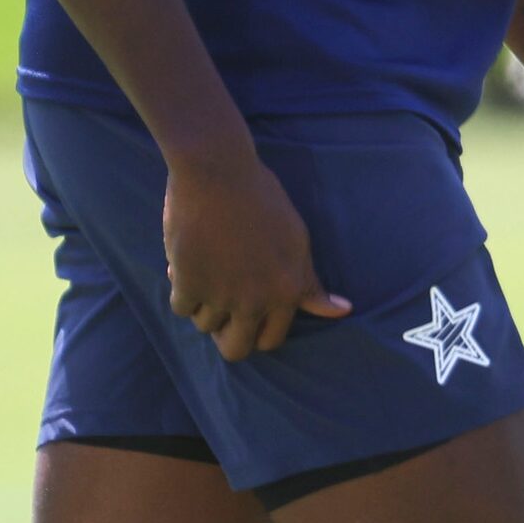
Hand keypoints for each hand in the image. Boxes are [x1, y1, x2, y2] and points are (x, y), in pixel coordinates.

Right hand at [163, 152, 350, 360]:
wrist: (218, 172)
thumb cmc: (262, 201)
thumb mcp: (297, 242)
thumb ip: (310, 284)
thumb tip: (343, 311)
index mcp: (288, 290)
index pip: (271, 340)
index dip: (258, 329)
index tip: (248, 313)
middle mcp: (257, 300)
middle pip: (235, 350)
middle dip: (227, 332)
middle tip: (222, 305)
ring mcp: (221, 294)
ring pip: (204, 324)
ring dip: (203, 302)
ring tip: (209, 266)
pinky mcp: (188, 283)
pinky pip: (180, 307)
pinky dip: (180, 286)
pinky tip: (187, 260)